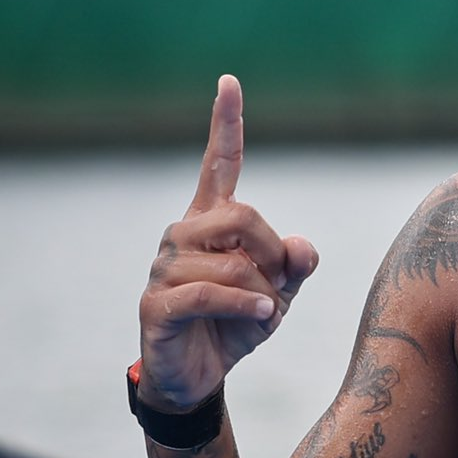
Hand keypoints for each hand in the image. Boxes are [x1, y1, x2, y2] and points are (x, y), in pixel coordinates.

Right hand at [138, 76, 318, 410]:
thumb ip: (296, 263)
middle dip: (275, 253)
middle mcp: (182, 234)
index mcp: (211, 221)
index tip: (229, 81)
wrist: (199, 376)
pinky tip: (259, 315)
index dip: (226, 123)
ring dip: (262, 291)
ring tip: (257, 312)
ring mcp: (164, 267)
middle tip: (279, 286)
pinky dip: (245, 304)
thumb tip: (301, 247)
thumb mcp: (281, 290)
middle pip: (245, 216)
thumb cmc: (237, 323)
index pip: (219, 164)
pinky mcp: (156, 304)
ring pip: (232, 261)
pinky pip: (210, 292)